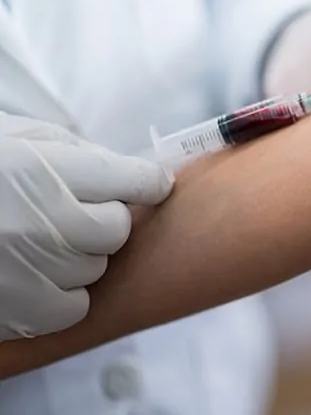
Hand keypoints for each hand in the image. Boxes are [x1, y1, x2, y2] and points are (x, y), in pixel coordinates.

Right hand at [0, 113, 173, 338]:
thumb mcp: (17, 140)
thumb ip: (74, 154)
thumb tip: (126, 173)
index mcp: (42, 170)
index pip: (131, 180)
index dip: (147, 182)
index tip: (154, 184)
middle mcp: (42, 224)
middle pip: (116, 229)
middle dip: (103, 218)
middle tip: (76, 211)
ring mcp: (28, 271)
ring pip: (96, 267)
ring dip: (80, 255)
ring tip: (42, 240)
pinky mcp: (14, 311)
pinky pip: (72, 308)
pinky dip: (63, 294)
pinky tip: (37, 274)